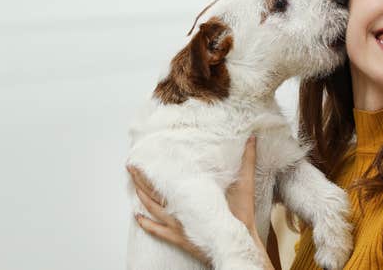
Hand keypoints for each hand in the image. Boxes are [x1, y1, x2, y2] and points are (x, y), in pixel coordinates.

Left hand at [127, 135, 271, 267]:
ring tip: (133, 186)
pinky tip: (137, 218)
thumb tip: (252, 140)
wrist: (237, 244)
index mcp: (191, 195)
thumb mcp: (245, 185)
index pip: (166, 179)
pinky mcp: (178, 238)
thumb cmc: (239, 216)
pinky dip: (146, 224)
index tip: (142, 158)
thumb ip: (248, 161)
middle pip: (154, 192)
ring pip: (152, 209)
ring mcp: (177, 224)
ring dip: (141, 197)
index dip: (152, 169)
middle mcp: (180, 209)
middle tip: (130, 167)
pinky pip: (157, 231)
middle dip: (141, 179)